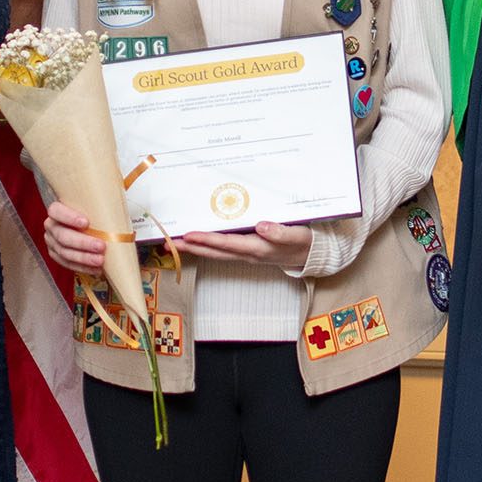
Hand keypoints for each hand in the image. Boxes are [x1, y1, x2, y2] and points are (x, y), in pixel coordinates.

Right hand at [44, 200, 105, 273]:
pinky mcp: (57, 256)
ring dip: (84, 258)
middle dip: (82, 243)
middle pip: (62, 236)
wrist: (87, 227)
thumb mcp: (94, 203)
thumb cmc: (91, 213)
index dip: (69, 217)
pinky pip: (68, 264)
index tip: (86, 222)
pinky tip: (96, 268)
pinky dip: (83, 267)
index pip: (56, 211)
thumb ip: (101, 201)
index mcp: (57, 210)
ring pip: (65, 252)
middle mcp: (52, 226)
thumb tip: (119, 196)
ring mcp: (52, 242)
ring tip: (100, 260)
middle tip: (101, 246)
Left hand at [176, 220, 313, 272]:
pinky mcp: (247, 251)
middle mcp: (248, 253)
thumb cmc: (305, 242)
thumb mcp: (297, 235)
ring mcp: (246, 254)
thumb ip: (280, 232)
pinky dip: (207, 247)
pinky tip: (196, 241)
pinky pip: (222, 251)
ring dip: (195, 248)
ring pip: (215, 253)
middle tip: (168, 242)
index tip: (188, 234)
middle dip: (191, 247)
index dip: (207, 239)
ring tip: (174, 243)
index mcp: (258, 248)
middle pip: (214, 252)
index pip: (227, 244)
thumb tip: (261, 227)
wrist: (313, 255)